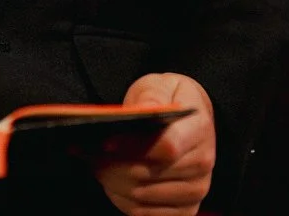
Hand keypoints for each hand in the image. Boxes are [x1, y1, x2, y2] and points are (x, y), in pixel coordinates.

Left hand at [96, 72, 215, 215]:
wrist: (186, 122)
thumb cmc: (169, 100)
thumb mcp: (160, 85)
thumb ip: (153, 96)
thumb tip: (146, 109)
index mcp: (199, 128)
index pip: (166, 147)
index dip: (132, 147)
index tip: (105, 142)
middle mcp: (203, 163)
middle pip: (148, 174)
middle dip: (111, 164)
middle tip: (86, 152)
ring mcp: (195, 190)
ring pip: (141, 195)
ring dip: (111, 181)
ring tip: (94, 163)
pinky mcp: (184, 210)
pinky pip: (143, 212)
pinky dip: (120, 198)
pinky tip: (109, 180)